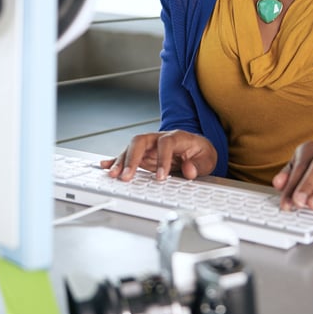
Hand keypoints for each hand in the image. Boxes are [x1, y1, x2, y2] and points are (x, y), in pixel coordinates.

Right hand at [99, 130, 217, 181]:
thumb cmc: (201, 153)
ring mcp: (149, 146)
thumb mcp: (207, 159)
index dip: (162, 159)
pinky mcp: (143, 154)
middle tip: (127, 176)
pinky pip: (128, 155)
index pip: (165, 143)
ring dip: (121, 162)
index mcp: (177, 137)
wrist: (198, 149)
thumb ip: (198, 165)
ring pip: (131, 149)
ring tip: (113, 175)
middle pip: (141, 141)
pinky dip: (116, 161)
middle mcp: (159, 138)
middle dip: (132, 158)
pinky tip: (105, 165)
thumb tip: (189, 170)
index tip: (161, 177)